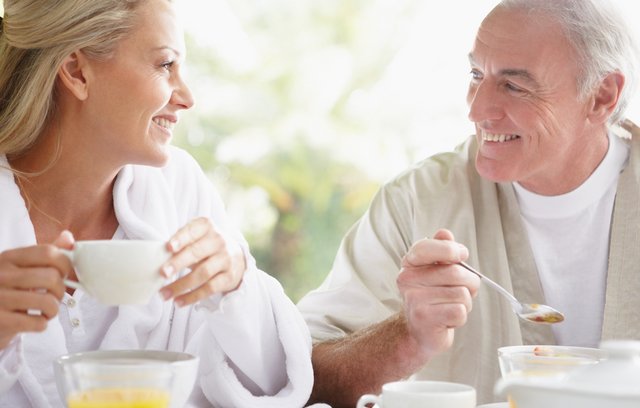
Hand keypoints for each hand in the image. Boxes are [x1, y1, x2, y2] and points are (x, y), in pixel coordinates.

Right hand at [0, 231, 73, 349]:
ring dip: (53, 309)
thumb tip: (68, 237)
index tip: (63, 274)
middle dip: (61, 290)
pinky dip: (42, 324)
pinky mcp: (0, 320)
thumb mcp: (21, 267)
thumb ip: (44, 254)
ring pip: (47, 301)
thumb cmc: (8, 290)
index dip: (65, 264)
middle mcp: (1, 275)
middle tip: (54, 296)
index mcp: (8, 258)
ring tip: (46, 310)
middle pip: (51, 277)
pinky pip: (37, 322)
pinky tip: (34, 321)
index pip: (48, 252)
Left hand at [160, 217, 245, 306]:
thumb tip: (158, 257)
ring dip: (181, 285)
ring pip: (202, 273)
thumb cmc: (206, 245)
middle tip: (163, 273)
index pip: (193, 231)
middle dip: (178, 263)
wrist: (235, 256)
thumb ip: (180, 243)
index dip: (181, 239)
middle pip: (197, 252)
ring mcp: (225, 259)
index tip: (168, 247)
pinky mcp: (228, 277)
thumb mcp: (196, 237)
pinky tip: (179, 301)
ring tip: (164, 294)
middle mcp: (219, 241)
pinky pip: (209, 289)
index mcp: (207, 227)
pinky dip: (192, 296)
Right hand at [396, 229, 479, 358]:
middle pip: (455, 272)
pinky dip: (461, 317)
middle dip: (468, 283)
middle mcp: (408, 280)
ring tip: (450, 306)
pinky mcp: (425, 318)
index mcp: (410, 264)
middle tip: (460, 291)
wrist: (419, 332)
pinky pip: (460, 311)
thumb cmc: (432, 298)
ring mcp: (415, 299)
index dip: (450, 249)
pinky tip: (448, 319)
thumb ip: (441, 250)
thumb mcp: (436, 271)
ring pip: (461, 293)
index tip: (462, 254)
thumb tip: (444, 233)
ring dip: (465, 302)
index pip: (427, 247)